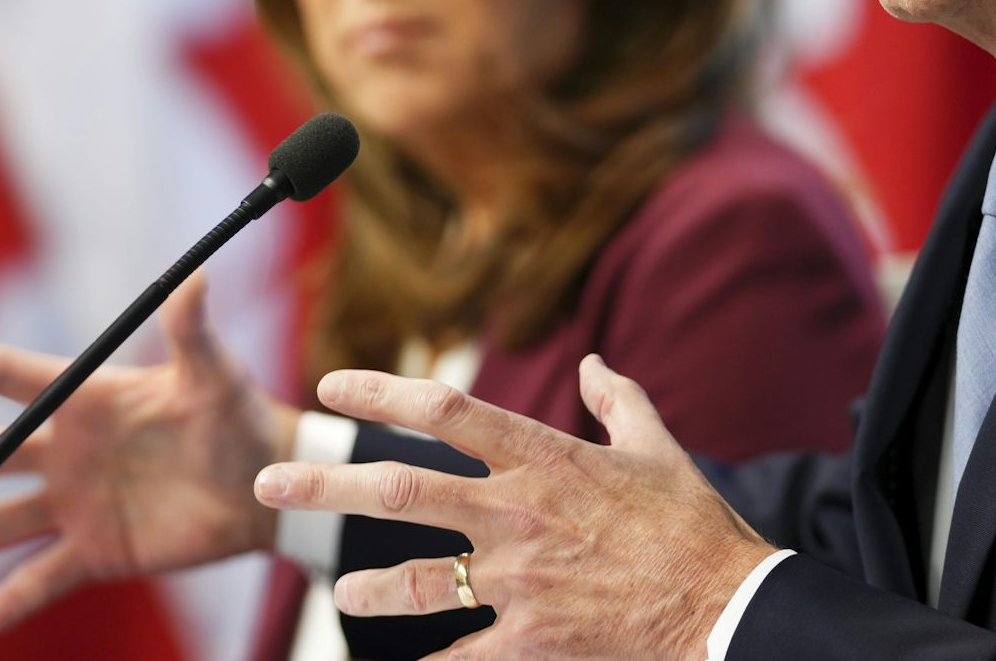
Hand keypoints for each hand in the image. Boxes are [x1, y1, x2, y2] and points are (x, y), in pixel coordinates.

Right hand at [0, 274, 299, 631]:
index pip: (12, 378)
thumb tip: (195, 278)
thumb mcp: (215, 375)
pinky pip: (45, 576)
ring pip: (2, 521)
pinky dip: (14, 598)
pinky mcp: (97, 550)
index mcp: (87, 400)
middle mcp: (69, 451)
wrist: (266, 486)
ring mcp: (77, 503)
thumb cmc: (239, 417)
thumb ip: (194, 333)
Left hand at [254, 354, 773, 660]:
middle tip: (269, 480)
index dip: (382, 393)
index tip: (333, 384)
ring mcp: (519, 579)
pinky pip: (459, 656)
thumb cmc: (694, 525)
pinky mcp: (530, 640)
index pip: (446, 411)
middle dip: (326, 482)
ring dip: (366, 587)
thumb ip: (618, 400)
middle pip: (401, 489)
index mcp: (544, 457)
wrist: (727, 609)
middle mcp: (518, 512)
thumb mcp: (658, 448)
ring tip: (338, 590)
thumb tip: (594, 363)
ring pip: (416, 580)